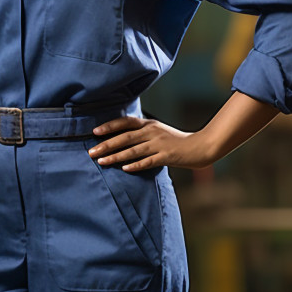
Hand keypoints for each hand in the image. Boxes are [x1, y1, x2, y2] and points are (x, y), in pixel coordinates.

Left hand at [87, 116, 215, 171]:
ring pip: (133, 150)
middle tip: (90, 151)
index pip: (126, 122)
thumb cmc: (177, 141)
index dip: (110, 126)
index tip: (95, 131)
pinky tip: (125, 169)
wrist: (201, 146)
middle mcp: (152, 132)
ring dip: (115, 156)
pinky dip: (136, 165)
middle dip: (106, 145)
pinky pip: (148, 161)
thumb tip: (122, 138)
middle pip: (125, 137)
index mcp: (149, 124)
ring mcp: (159, 144)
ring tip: (101, 161)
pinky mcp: (167, 156)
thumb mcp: (159, 132)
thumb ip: (142, 133)